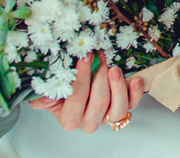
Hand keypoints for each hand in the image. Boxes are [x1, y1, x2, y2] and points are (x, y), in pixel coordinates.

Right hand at [27, 53, 144, 133]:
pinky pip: (132, 105)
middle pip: (99, 103)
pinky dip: (136, 93)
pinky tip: (135, 79)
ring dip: (117, 86)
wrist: (73, 92)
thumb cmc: (61, 90)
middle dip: (100, 77)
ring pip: (118, 109)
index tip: (86, 56)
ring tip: (114, 68)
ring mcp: (107, 118)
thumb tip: (45, 89)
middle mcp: (89, 122)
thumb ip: (43, 91)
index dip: (82, 76)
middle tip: (100, 58)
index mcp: (69, 119)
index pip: (76, 98)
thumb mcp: (47, 90)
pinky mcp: (121, 111)